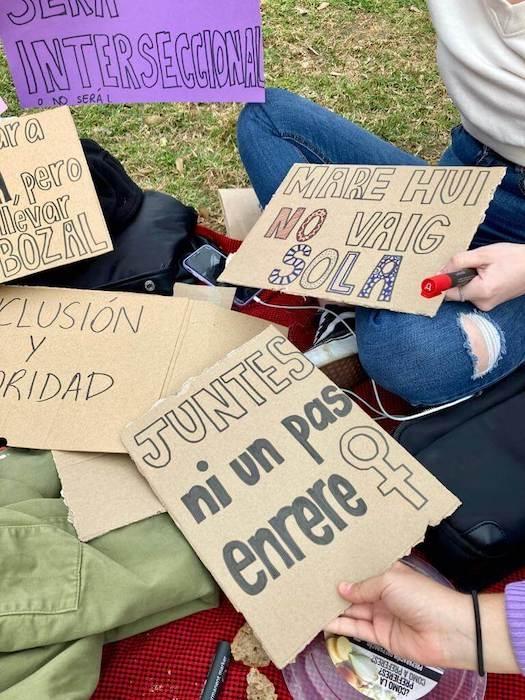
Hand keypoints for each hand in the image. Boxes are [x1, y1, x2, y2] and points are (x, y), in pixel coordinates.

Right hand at [325, 561, 519, 672]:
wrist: (448, 632)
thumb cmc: (423, 597)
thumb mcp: (390, 581)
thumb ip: (363, 586)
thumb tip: (341, 589)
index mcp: (388, 574)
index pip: (362, 569)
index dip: (344, 567)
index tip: (322, 563)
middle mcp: (382, 593)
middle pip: (353, 591)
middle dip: (334, 588)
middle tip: (309, 584)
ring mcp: (380, 615)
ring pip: (351, 610)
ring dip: (332, 607)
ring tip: (309, 602)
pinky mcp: (379, 636)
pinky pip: (355, 629)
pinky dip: (339, 626)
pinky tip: (322, 621)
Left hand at [443, 242, 524, 309]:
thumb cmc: (513, 257)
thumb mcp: (484, 254)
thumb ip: (458, 262)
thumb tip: (438, 271)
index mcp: (481, 292)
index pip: (448, 293)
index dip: (441, 283)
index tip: (436, 273)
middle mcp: (482, 303)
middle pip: (455, 293)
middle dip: (456, 278)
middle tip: (469, 264)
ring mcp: (487, 305)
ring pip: (464, 293)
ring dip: (466, 280)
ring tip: (482, 268)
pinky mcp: (490, 303)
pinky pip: (473, 293)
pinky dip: (474, 283)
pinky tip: (486, 274)